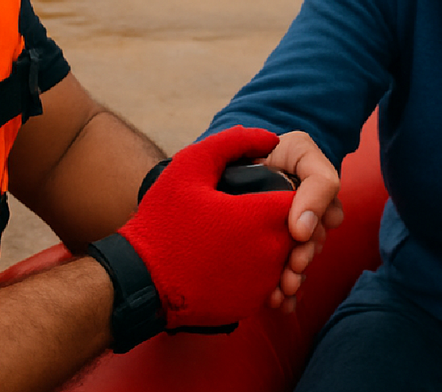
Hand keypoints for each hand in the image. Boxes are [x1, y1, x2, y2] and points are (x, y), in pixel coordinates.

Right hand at [118, 126, 295, 328]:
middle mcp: (272, 252)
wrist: (140, 281)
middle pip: (298, 229)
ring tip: (234, 238)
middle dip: (282, 219)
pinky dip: (257, 271)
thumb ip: (233, 143)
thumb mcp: (190, 167)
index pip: (300, 197)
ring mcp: (263, 283)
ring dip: (271, 246)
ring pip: (284, 257)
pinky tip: (230, 260)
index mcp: (263, 216)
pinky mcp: (251, 304)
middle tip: (243, 214)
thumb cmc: (164, 221)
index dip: (288, 189)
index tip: (259, 190)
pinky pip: (268, 282)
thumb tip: (270, 138)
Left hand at [260, 130, 343, 311]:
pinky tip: (278, 305)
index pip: (325, 222)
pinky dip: (281, 294)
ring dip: (291, 283)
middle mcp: (305, 219)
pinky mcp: (265, 248)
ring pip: (296, 266)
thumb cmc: (280, 150)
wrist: (246, 151)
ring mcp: (285, 235)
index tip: (300, 239)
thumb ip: (318, 186)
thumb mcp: (305, 153)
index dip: (314, 235)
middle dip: (301, 265)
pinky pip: (277, 276)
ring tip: (281, 296)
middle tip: (290, 277)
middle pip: (309, 249)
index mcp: (316, 200)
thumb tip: (304, 231)